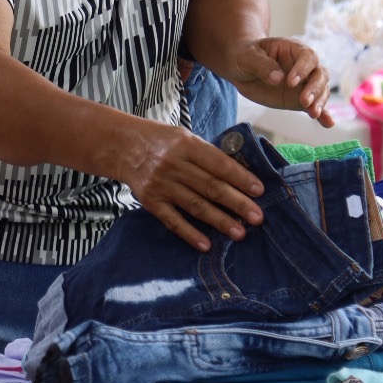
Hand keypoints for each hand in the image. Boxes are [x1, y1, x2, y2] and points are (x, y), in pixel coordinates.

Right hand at [116, 120, 265, 251]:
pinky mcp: (151, 202)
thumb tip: (240, 175)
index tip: (259, 191)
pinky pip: (173, 220)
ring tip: (240, 233)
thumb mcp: (185, 138)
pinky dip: (190, 234)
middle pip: (210, 187)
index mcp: (187, 145)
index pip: (218, 164)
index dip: (240, 178)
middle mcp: (174, 165)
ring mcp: (162, 185)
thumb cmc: (163, 141)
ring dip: (220, 221)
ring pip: (195, 206)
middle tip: (257, 217)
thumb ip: (208, 155)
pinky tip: (206, 244)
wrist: (123, 146)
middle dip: (237, 203)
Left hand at [226, 37, 334, 126]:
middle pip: (320, 74)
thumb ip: (262, 65)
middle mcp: (303, 66)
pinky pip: (314, 106)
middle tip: (304, 101)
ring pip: (321, 90)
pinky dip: (323, 115)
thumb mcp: (248, 57)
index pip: (307, 56)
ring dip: (320, 102)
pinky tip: (328, 123)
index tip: (290, 82)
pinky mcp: (299, 100)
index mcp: (293, 49)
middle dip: (315, 88)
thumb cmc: (245, 56)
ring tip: (313, 114)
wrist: (241, 68)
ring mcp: (303, 83)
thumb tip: (278, 78)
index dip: (303, 69)